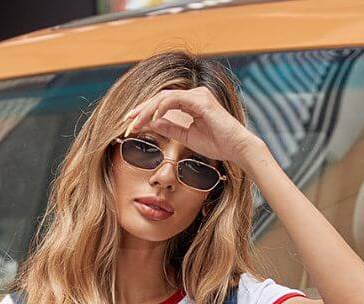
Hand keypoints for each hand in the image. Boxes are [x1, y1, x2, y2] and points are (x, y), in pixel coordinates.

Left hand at [121, 85, 259, 168]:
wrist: (237, 148)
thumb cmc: (217, 144)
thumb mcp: (187, 137)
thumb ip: (170, 128)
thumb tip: (151, 123)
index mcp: (191, 102)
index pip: (163, 102)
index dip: (145, 112)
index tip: (131, 124)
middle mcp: (193, 94)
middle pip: (160, 97)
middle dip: (141, 109)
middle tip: (126, 121)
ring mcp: (197, 95)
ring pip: (164, 97)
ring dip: (147, 110)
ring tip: (135, 123)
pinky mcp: (200, 100)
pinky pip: (174, 100)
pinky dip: (161, 109)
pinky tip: (153, 120)